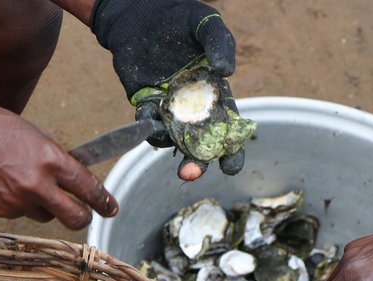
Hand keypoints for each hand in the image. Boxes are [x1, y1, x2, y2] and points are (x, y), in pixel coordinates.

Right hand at [0, 105, 117, 227]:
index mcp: (50, 159)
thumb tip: (71, 178)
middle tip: (84, 216)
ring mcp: (16, 201)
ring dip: (43, 206)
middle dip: (82, 219)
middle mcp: (36, 184)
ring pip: (43, 216)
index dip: (103, 201)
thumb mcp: (34, 136)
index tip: (110, 208)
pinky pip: (18, 213)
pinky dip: (16, 204)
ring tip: (25, 184)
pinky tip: (4, 184)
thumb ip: (54, 159)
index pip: (87, 187)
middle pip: (73, 217)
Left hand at [90, 0, 241, 179]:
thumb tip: (227, 72)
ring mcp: (169, 107)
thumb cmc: (180, 18)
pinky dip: (148, 128)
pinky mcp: (145, 102)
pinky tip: (151, 125)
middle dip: (198, 162)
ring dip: (173, 150)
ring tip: (174, 152)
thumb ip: (221, 44)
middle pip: (200, 143)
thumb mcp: (206, 25)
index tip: (230, 167)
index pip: (228, 128)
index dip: (231, 151)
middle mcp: (193, 106)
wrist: (141, 14)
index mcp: (216, 93)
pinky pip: (147, 122)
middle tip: (192, 173)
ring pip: (173, 139)